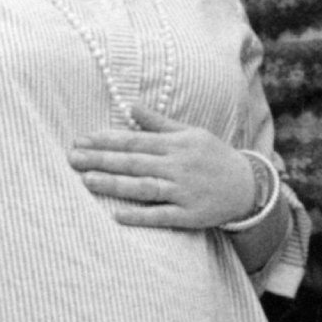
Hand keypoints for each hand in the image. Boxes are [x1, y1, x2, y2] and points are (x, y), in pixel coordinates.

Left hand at [70, 107, 254, 228]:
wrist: (248, 186)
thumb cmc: (214, 157)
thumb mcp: (191, 133)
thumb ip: (159, 123)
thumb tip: (131, 106)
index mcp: (176, 144)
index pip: (135, 140)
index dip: (107, 140)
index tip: (82, 139)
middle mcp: (178, 166)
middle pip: (134, 162)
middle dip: (101, 159)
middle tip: (73, 158)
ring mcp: (184, 191)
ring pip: (143, 187)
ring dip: (114, 184)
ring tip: (87, 180)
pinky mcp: (189, 214)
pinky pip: (161, 215)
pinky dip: (140, 215)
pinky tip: (117, 214)